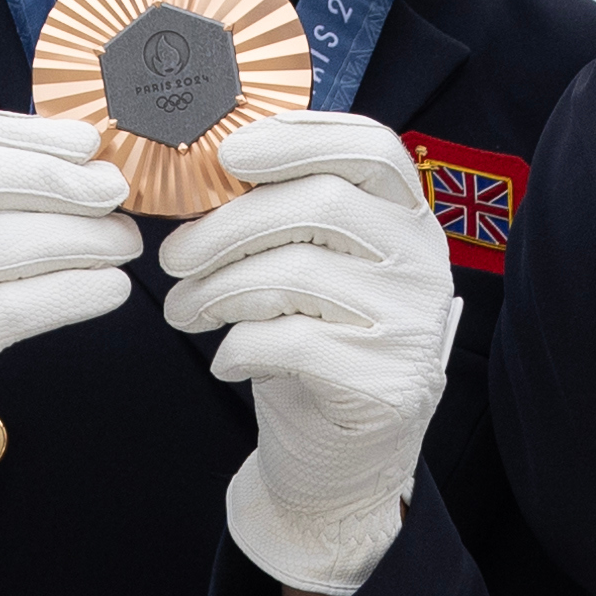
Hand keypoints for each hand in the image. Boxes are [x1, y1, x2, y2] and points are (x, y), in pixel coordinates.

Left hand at [158, 112, 461, 595]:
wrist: (343, 457)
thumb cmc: (315, 345)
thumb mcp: (309, 267)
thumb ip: (282, 216)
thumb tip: (200, 172)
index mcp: (406, 219)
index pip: (370, 147)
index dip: (297, 138)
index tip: (229, 154)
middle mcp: (421, 262)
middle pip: (318, 204)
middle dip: (226, 226)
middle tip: (173, 257)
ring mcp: (410, 322)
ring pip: (295, 272)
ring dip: (216, 291)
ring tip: (185, 311)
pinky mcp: (385, 380)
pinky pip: (289, 341)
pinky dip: (238, 348)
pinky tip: (226, 360)